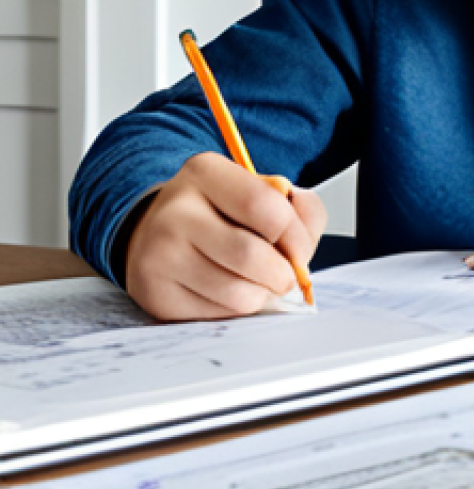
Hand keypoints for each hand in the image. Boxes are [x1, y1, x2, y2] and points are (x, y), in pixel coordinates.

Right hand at [125, 152, 326, 320]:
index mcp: (205, 172)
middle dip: (282, 274)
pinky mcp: (155, 294)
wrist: (159, 233)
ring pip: (236, 293)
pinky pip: (217, 316)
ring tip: (256, 281)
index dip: (296, 236)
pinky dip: (236, 309)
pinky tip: (228, 290)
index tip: (300, 250)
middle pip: (250, 255)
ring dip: (261, 294)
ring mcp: (159, 255)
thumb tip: (303, 251)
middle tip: (285, 275)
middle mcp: (174, 211)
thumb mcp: (262, 191)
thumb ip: (301, 209)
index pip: (266, 207)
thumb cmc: (222, 212)